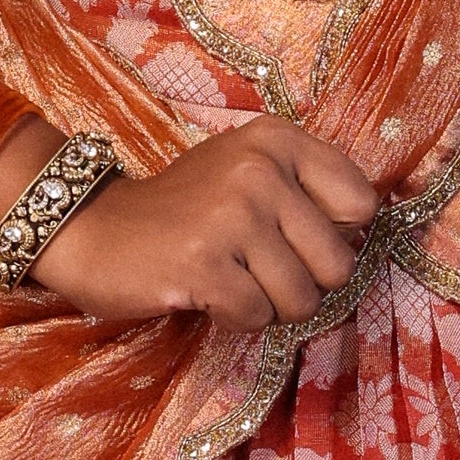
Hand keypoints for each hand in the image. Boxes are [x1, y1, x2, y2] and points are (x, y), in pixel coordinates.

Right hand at [1, 114, 380, 325]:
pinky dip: (234, 318)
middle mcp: (259, 169)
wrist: (93, 230)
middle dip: (304, 284)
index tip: (294, 238)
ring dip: (268, 306)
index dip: (334, 236)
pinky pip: (257, 317)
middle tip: (258, 270)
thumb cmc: (183, 210)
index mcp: (277, 140)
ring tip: (230, 280)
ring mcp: (231, 215)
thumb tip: (366, 241)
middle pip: (338, 263)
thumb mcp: (246, 171)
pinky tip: (205, 294)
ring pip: (301, 298)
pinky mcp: (203, 263)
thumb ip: (307, 191)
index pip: (361, 203)